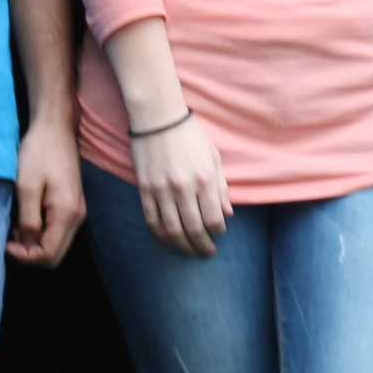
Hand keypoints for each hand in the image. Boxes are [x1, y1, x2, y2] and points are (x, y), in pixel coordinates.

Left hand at [7, 115, 85, 266]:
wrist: (55, 128)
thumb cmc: (39, 153)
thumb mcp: (26, 187)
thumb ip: (28, 219)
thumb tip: (27, 244)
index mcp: (67, 213)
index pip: (49, 254)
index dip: (25, 256)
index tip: (5, 243)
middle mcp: (78, 216)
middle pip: (56, 254)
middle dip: (31, 254)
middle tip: (9, 240)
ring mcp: (77, 210)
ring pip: (57, 244)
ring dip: (35, 244)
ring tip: (14, 230)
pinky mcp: (72, 204)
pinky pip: (58, 231)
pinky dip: (41, 233)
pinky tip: (25, 221)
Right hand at [129, 113, 230, 255]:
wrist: (159, 119)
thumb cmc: (191, 136)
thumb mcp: (214, 157)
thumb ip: (221, 187)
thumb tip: (228, 214)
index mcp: (205, 178)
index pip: (213, 218)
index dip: (217, 231)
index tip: (219, 233)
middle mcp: (184, 187)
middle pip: (193, 228)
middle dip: (201, 245)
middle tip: (207, 252)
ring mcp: (162, 190)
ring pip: (172, 230)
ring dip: (182, 245)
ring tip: (190, 251)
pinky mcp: (145, 189)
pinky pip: (152, 220)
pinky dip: (161, 234)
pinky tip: (169, 239)